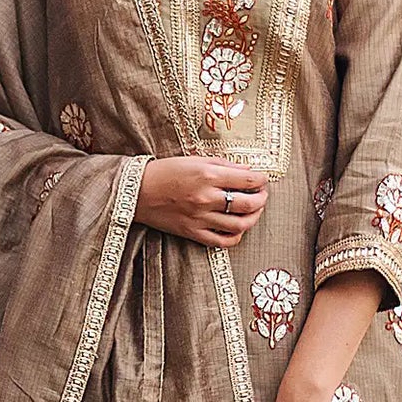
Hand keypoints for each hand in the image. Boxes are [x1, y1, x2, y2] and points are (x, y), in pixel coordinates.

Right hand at [134, 157, 268, 246]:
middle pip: (249, 204)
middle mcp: (206, 198)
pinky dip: (236, 236)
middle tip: (262, 194)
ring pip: (240, 225)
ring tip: (254, 211)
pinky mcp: (193, 233)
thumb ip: (223, 165)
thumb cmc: (166, 172)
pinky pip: (222, 241)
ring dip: (254, 217)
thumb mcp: (195, 160)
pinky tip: (238, 228)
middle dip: (262, 199)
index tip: (263, 179)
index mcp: (208, 176)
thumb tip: (247, 171)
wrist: (138, 192)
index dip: (262, 180)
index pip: (248, 181)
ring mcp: (200, 219)